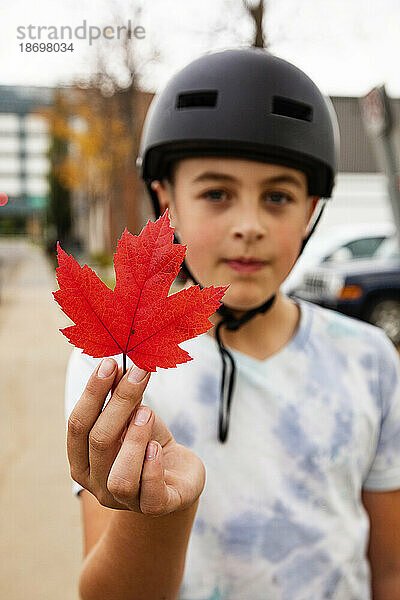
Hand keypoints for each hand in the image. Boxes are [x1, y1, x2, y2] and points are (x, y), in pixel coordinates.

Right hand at [67, 358, 205, 515]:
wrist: (178, 476)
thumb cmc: (149, 444)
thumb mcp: (134, 417)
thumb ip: (122, 399)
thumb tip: (115, 366)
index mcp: (83, 461)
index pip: (77, 426)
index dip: (92, 393)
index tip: (110, 363)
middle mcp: (97, 485)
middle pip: (99, 443)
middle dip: (118, 403)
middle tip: (139, 373)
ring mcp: (125, 502)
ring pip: (120, 477)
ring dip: (134, 439)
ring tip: (147, 412)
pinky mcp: (156, 507)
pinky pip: (150, 495)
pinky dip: (152, 467)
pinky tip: (158, 446)